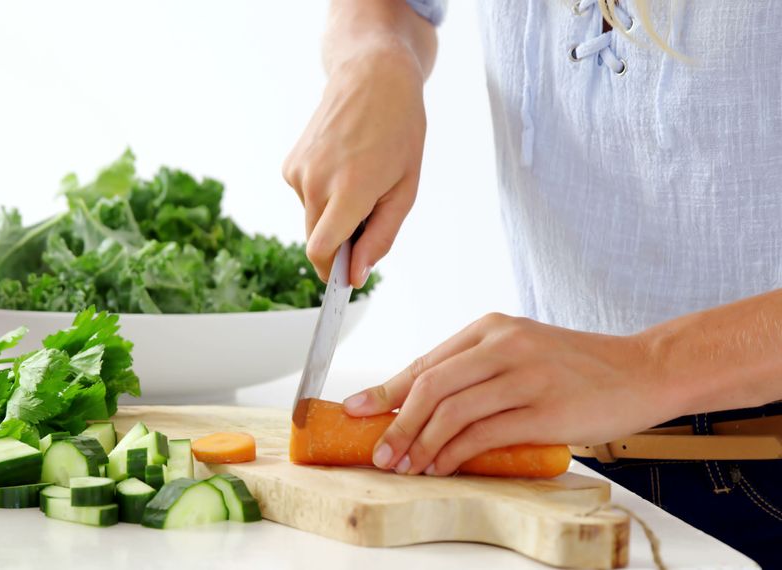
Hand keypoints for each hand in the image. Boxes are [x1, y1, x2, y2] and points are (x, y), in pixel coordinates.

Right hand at [282, 40, 427, 286]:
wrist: (372, 78)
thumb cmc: (398, 132)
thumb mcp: (405, 189)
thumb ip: (380, 237)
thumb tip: (355, 275)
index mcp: (349, 190)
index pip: (321, 251)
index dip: (331, 272)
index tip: (344, 279)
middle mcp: (315, 182)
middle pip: (316, 240)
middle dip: (339, 242)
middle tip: (370, 213)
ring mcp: (297, 172)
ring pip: (312, 219)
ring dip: (333, 214)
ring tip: (359, 178)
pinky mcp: (289, 164)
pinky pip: (306, 198)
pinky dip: (323, 195)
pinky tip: (342, 165)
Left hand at [343, 313, 678, 475]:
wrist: (643, 370)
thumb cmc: (575, 368)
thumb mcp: (518, 353)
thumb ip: (473, 372)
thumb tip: (416, 407)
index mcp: (490, 327)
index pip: (425, 362)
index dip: (385, 391)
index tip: (356, 412)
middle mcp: (503, 344)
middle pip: (430, 386)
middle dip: (395, 424)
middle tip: (379, 452)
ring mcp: (524, 375)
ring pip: (451, 411)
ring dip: (421, 444)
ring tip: (406, 466)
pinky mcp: (544, 409)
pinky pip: (484, 433)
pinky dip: (455, 453)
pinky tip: (443, 466)